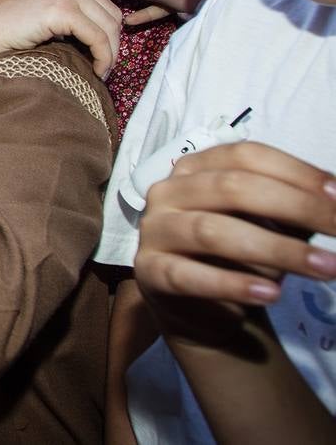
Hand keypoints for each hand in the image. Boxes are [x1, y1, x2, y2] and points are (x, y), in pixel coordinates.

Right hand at [0, 0, 121, 76]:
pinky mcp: (61, 10)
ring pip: (109, 27)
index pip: (106, 6)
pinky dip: (103, 57)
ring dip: (111, 54)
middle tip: (106, 67)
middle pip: (112, 15)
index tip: (105, 56)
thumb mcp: (45, 11)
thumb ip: (71, 12)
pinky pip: (97, 38)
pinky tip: (96, 71)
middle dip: (114, 45)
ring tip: (102, 72)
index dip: (111, 34)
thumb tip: (103, 35)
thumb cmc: (9, 29)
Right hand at [135, 142, 335, 340]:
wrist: (205, 309)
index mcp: (196, 168)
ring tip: (326, 268)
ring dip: (277, 250)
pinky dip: (233, 284)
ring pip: (214, 231)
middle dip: (296, 207)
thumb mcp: (273, 225)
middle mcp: (168, 191)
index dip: (297, 173)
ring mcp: (154, 231)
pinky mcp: (149, 272)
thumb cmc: (242, 257)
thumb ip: (297, 209)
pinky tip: (271, 294)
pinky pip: (189, 276)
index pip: (246, 156)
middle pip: (232, 188)